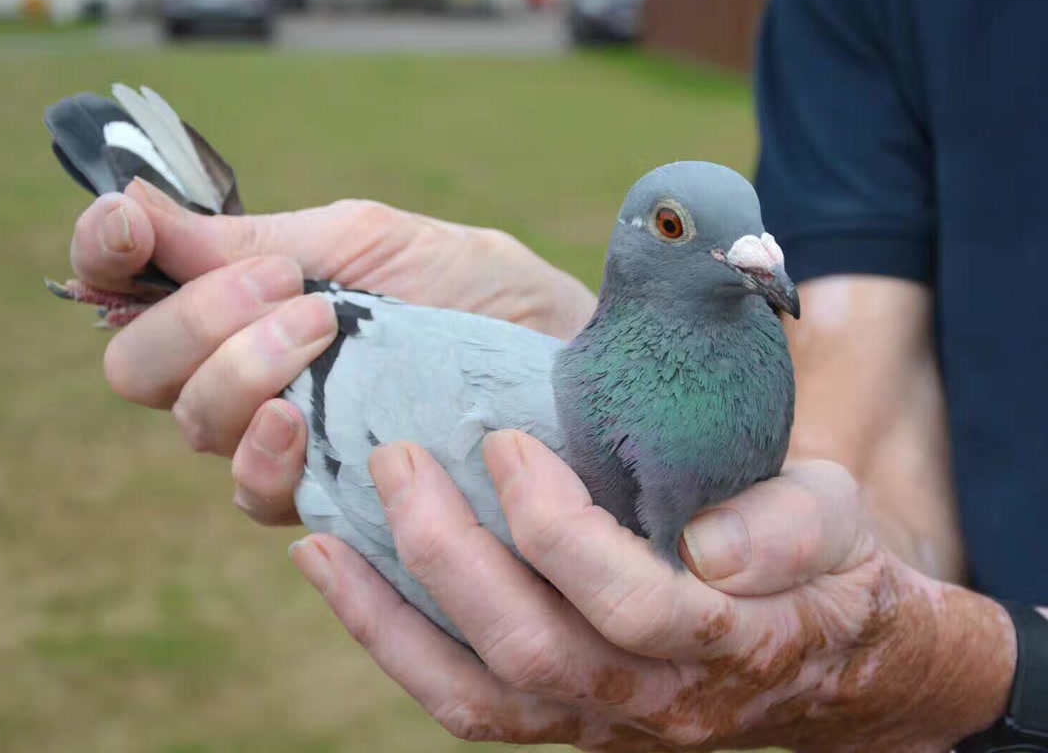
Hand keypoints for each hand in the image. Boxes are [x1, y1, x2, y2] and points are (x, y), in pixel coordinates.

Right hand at [68, 180, 595, 522]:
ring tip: (324, 327)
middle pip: (142, 367)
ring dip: (241, 369)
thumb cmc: (476, 288)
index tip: (128, 226)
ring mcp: (285, 439)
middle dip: (194, 320)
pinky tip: (303, 418)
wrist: (558, 355)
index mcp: (247, 300)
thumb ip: (251, 238)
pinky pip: (255, 491)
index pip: (131, 287)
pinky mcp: (329, 497)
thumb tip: (131, 207)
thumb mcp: (368, 240)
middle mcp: (250, 373)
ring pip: (196, 424)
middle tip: (289, 286)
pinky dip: (266, 448)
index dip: (104, 255)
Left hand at [290, 433, 1015, 751]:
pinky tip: (346, 580)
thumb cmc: (828, 568)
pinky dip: (396, 645)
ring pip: (478, 695)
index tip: (505, 439)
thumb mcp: (837, 522)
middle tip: (398, 459)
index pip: (628, 602)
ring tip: (323, 539)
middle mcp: (653, 702)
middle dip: (449, 553)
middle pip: (530, 649)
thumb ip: (789, 527)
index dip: (555, 527)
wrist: (831, 658)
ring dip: (392, 618)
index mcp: (727, 641)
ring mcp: (600, 722)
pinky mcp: (562, 719)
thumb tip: (708, 542)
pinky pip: (465, 702)